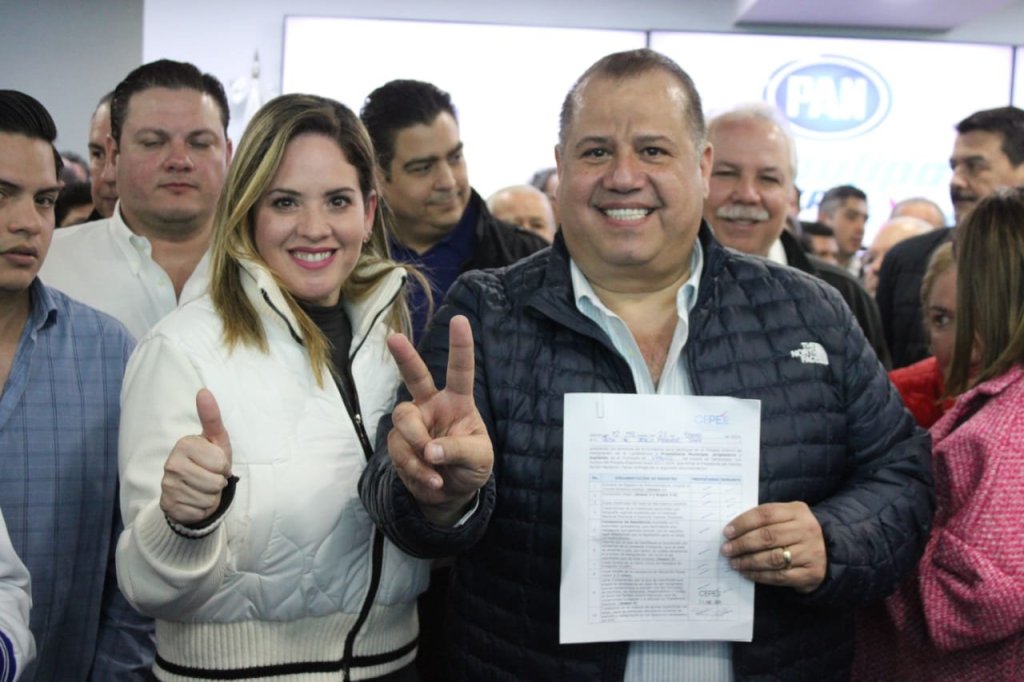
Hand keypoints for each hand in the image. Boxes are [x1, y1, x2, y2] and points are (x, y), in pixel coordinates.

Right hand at [160, 389, 233, 524]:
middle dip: (219, 483)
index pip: (220, 462)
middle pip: (215, 482)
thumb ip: (212, 417)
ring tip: (203, 488)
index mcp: (184, 444)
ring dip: (211, 496)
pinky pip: (198, 511)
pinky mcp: (168, 505)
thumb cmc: (210, 462)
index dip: (224, 466)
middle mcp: (171, 463)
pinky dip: (202, 508)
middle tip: (209, 477)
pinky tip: (195, 500)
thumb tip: (203, 391)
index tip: (215, 463)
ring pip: (207, 498)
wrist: (195, 491)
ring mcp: (167, 485)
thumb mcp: (217, 440)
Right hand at [386, 315, 492, 525]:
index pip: (460, 371)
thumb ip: (458, 450)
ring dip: (417, 451)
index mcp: (458, 402)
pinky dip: (415, 471)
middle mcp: (432, 405)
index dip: (460, 346)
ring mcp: (412, 423)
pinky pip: (399, 452)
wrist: (451, 493)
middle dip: (404, 356)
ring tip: (436, 473)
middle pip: (414, 377)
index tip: (459, 320)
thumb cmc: (471, 466)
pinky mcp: (398, 443)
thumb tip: (430, 450)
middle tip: (393, 337)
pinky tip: (430, 480)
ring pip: (403, 423)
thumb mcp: (479, 458)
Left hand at [720, 501, 826, 592]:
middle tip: (726, 550)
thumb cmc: (796, 532)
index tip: (727, 532)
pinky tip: (747, 573)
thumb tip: (732, 530)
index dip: (743, 523)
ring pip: (772, 558)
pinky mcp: (811, 573)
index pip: (766, 514)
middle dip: (742, 544)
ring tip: (734, 562)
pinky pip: (779, 576)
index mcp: (798, 511)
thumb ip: (764, 520)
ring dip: (748, 561)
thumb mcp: (786, 517)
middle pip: (768, 536)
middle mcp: (807, 530)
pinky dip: (759, 575)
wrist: (827, 551)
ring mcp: (811, 552)